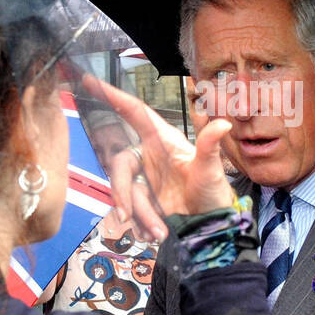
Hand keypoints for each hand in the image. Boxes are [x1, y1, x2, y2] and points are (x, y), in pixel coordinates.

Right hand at [84, 75, 235, 240]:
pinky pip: (128, 209)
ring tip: (159, 232)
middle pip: (120, 166)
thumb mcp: (211, 170)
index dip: (113, 96)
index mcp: (162, 140)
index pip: (134, 112)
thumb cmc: (213, 192)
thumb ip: (210, 146)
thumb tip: (224, 123)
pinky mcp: (141, 200)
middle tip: (128, 217)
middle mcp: (148, 156)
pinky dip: (139, 224)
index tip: (90, 80)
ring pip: (125, 193)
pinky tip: (154, 234)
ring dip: (139, 216)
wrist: (211, 227)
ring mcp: (143, 178)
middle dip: (123, 194)